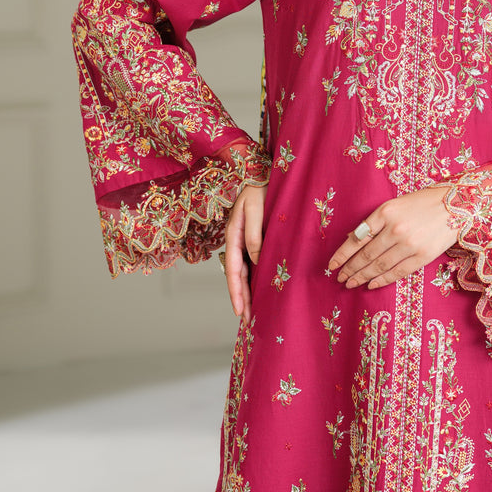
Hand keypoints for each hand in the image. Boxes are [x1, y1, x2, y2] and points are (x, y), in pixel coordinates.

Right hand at [223, 184, 266, 321]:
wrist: (259, 172)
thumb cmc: (257, 189)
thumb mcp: (254, 210)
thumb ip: (254, 235)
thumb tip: (257, 261)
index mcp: (232, 235)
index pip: (233, 270)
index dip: (236, 292)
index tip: (240, 310)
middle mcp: (235, 240)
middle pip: (236, 276)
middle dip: (241, 298)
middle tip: (247, 320)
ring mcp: (242, 240)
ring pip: (242, 272)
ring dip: (245, 291)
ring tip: (250, 311)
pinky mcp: (251, 238)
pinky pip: (249, 263)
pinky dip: (252, 278)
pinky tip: (257, 288)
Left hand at [328, 185, 456, 290]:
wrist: (457, 205)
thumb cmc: (422, 202)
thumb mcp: (394, 205)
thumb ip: (374, 222)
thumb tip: (352, 239)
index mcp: (385, 212)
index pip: (357, 237)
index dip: (342, 254)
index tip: (332, 265)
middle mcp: (395, 229)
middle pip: (366, 254)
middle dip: (350, 268)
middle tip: (340, 278)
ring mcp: (409, 244)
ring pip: (379, 266)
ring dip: (362, 277)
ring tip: (351, 283)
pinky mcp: (422, 256)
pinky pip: (397, 272)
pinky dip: (382, 280)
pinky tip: (371, 284)